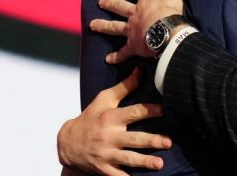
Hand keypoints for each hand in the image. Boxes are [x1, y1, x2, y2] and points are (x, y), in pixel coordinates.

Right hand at [57, 69, 171, 175]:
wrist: (68, 143)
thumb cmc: (90, 118)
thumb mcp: (104, 100)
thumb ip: (124, 87)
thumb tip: (140, 71)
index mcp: (110, 118)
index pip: (133, 112)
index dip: (149, 110)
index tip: (164, 110)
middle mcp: (108, 136)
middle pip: (133, 138)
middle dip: (151, 140)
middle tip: (168, 141)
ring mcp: (106, 154)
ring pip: (128, 159)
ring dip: (144, 162)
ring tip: (160, 164)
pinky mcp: (104, 169)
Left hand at [90, 0, 184, 62]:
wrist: (166, 30)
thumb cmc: (171, 9)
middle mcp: (135, 12)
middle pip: (120, 6)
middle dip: (110, 3)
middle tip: (100, 2)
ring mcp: (132, 29)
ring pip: (115, 27)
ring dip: (103, 25)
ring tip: (92, 25)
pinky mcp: (133, 45)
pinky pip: (123, 52)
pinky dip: (117, 56)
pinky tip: (108, 59)